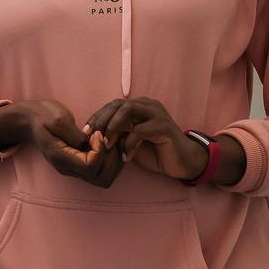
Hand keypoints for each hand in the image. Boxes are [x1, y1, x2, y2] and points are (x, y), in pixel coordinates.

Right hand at [0, 100, 122, 188]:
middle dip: (112, 159)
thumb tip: (93, 145)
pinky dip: (110, 160)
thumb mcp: (59, 118)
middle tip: (109, 138)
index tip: (97, 133)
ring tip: (111, 141)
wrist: (30, 120)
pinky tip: (107, 144)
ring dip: (114, 161)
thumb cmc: (44, 115)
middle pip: (101, 179)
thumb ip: (76, 135)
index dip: (100, 151)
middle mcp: (68, 168)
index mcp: (60, 157)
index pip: (90, 166)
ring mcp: (73, 169)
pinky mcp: (78, 166)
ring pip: (104, 179)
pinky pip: (100, 172)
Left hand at [85, 97, 206, 181]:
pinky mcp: (165, 127)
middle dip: (101, 120)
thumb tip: (93, 135)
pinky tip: (126, 156)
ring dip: (113, 127)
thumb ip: (117, 134)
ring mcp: (157, 113)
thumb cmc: (155, 152)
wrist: (183, 163)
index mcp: (138, 106)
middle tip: (91, 138)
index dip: (96, 117)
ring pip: (128, 110)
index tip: (84, 133)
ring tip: (107, 144)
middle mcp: (147, 105)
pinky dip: (130, 143)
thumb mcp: (130, 142)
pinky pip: (141, 130)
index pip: (112, 105)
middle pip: (117, 104)